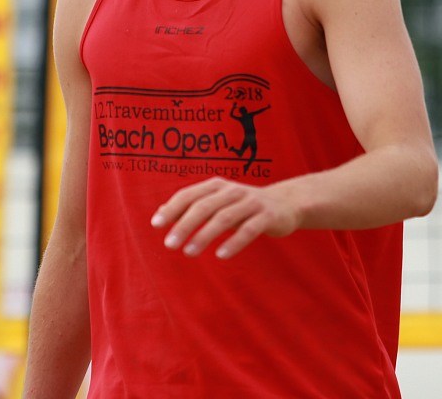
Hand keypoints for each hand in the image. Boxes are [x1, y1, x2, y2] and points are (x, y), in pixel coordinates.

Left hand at [150, 177, 300, 258]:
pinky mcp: (267, 216)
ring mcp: (251, 202)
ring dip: (204, 235)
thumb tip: (160, 211)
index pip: (189, 194)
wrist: (285, 204)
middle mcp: (232, 191)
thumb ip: (191, 205)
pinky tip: (221, 255)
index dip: (172, 208)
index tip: (156, 224)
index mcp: (217, 186)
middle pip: (204, 206)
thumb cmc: (243, 206)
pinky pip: (249, 229)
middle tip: (169, 244)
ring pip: (224, 217)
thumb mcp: (217, 202)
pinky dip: (234, 242)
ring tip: (189, 252)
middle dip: (184, 224)